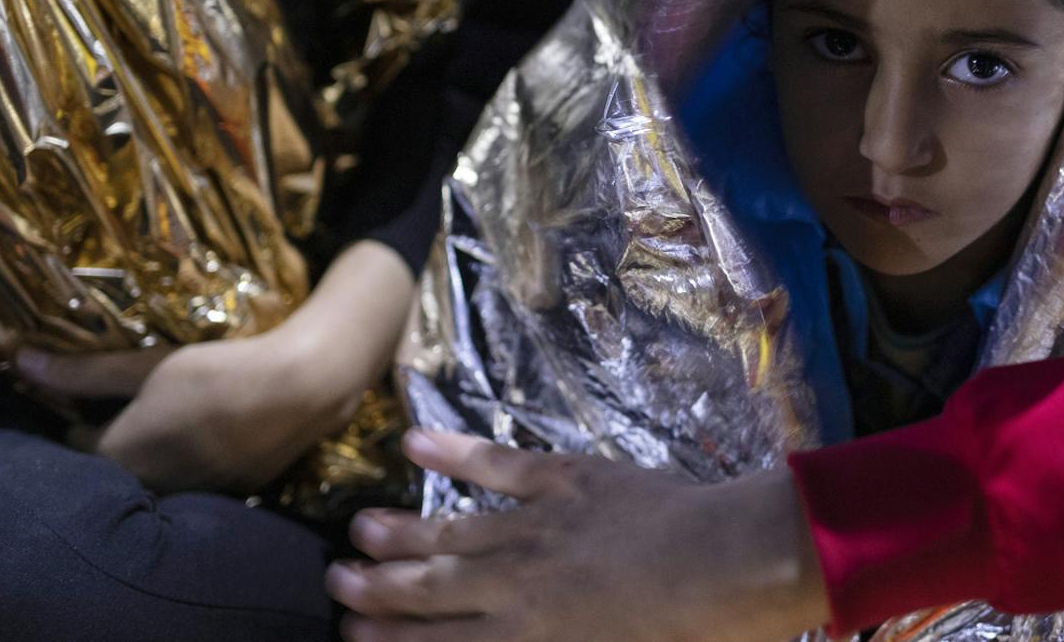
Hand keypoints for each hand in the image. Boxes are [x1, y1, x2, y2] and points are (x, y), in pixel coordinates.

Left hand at [13, 240, 415, 493]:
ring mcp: (196, 494)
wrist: (304, 386)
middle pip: (114, 470)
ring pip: (155, 480)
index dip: (76, 421)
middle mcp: (155, 486)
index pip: (76, 447)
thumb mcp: (148, 364)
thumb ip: (83, 372)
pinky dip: (189, 463)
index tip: (87, 398)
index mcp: (126, 454)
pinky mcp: (233, 492)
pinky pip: (194, 483)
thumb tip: (17, 361)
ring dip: (151, 456)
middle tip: (126, 407)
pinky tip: (208, 432)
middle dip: (111, 442)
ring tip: (168, 420)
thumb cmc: (219, 368)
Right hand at [330, 430, 830, 641]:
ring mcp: (540, 526)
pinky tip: (416, 441)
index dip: (390, 639)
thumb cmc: (688, 640)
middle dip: (379, 587)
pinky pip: (500, 465)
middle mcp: (518, 586)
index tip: (349, 633)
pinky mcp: (568, 479)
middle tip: (334, 580)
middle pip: (433, 587)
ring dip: (404, 530)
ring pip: (455, 529)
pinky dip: (455, 452)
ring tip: (360, 528)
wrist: (730, 567)